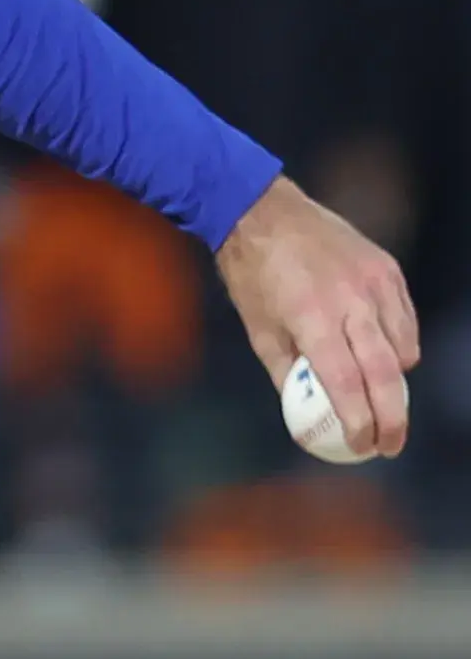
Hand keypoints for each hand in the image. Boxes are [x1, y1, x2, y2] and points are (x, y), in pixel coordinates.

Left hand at [215, 175, 419, 455]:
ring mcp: (374, 283)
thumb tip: (307, 414)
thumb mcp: (258, 329)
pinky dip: (400, 345)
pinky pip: (405, 321)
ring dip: (394, 381)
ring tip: (378, 395)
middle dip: (393, 418)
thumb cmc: (252, 276)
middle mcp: (350, 301)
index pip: (345, 383)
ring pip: (403, 349)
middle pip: (385, 374)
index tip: (363, 448)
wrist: (261, 210)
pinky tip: (382, 355)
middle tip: (390, 445)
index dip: (359, 421)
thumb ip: (287, 372)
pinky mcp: (387, 270)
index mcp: (311, 318)